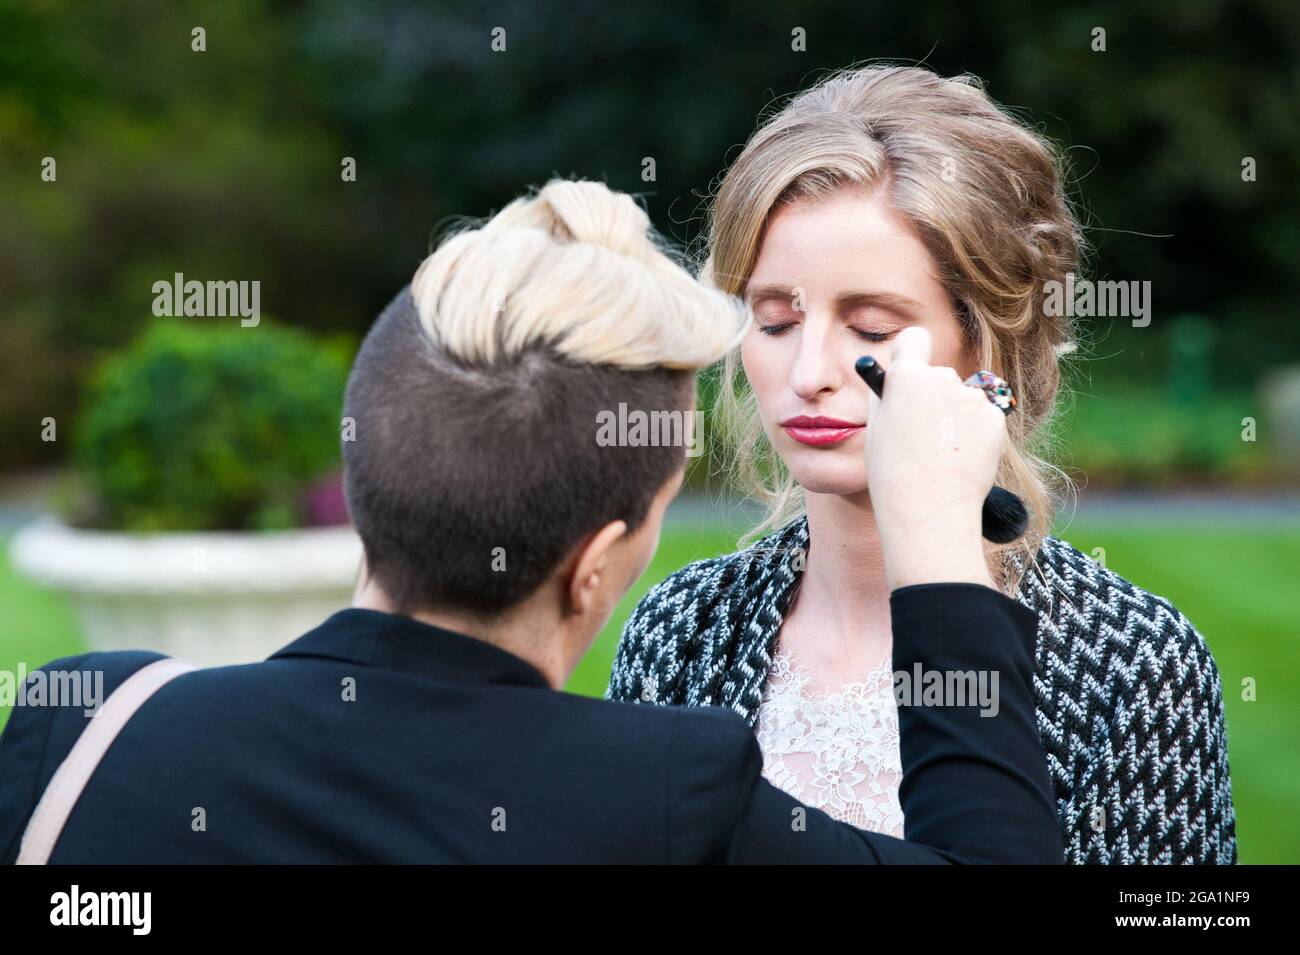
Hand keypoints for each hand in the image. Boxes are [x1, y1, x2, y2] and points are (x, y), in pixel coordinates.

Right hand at [863, 327, 1006, 589]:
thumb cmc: (893, 475)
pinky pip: (980, 417)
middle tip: (921, 434)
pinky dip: (973, 433)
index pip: (913, 339)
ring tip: (940, 455)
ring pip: (960, 399)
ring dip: (953, 417)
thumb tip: (893, 377)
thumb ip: (885, 397)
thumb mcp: (877, 430)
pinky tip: (960, 459)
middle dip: (930, 396)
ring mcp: (972, 398)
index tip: (907, 368)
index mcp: (906, 378)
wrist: (930, 511)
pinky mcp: (995, 418)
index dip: (909, 353)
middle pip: (936, 376)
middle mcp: (942, 378)